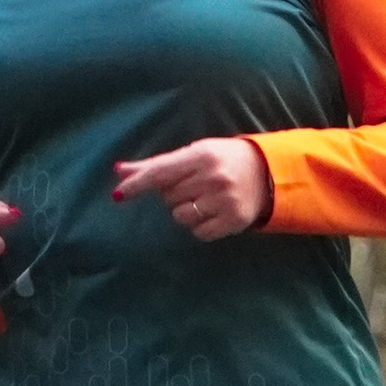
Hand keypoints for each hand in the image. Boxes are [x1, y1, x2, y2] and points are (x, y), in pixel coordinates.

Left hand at [111, 139, 272, 240]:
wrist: (268, 172)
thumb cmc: (221, 160)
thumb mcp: (192, 153)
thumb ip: (156, 164)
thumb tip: (119, 170)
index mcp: (201, 155)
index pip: (161, 172)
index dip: (137, 184)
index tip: (117, 195)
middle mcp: (213, 177)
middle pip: (168, 196)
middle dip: (174, 193)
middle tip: (194, 185)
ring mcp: (225, 200)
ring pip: (180, 216)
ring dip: (185, 210)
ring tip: (204, 199)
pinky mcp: (234, 220)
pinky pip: (198, 232)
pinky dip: (200, 225)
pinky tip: (213, 212)